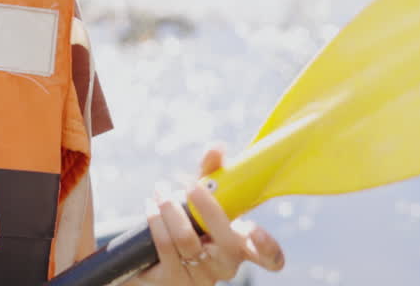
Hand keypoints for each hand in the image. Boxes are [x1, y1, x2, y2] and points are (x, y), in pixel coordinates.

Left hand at [133, 144, 284, 285]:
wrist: (152, 256)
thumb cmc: (189, 222)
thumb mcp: (201, 197)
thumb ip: (212, 174)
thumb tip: (216, 147)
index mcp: (241, 246)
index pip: (268, 256)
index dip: (268, 247)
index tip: (255, 230)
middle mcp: (225, 266)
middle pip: (226, 241)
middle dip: (209, 209)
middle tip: (191, 185)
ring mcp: (200, 277)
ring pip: (187, 239)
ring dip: (170, 208)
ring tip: (160, 190)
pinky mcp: (173, 281)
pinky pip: (165, 245)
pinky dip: (156, 220)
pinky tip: (151, 207)